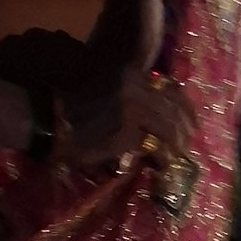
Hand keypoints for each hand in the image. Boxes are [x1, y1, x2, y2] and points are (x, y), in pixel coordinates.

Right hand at [59, 68, 193, 176]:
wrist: (48, 122)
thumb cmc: (74, 109)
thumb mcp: (108, 91)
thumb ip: (134, 97)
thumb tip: (161, 115)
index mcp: (132, 74)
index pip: (172, 88)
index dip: (186, 108)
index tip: (192, 123)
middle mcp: (136, 86)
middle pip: (176, 109)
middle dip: (186, 130)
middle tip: (187, 145)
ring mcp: (133, 107)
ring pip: (170, 129)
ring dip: (175, 146)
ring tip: (173, 158)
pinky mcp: (127, 130)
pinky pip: (155, 146)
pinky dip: (162, 158)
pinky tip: (160, 165)